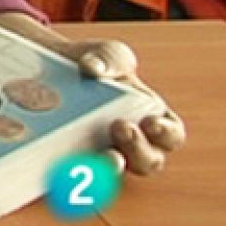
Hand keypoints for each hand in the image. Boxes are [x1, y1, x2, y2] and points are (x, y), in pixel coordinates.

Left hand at [57, 38, 185, 175]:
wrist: (54, 68)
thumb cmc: (95, 64)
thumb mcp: (107, 54)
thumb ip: (109, 58)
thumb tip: (92, 68)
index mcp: (153, 118)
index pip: (171, 136)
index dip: (166, 134)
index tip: (151, 123)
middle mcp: (132, 142)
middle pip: (148, 161)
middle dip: (137, 149)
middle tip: (120, 127)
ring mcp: (103, 151)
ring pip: (113, 171)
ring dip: (108, 165)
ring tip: (98, 151)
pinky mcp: (73, 156)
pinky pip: (75, 170)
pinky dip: (69, 166)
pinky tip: (58, 153)